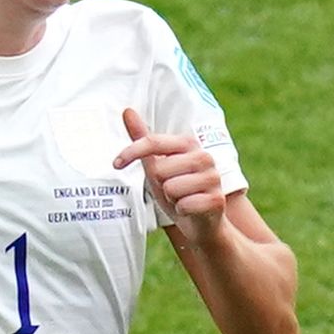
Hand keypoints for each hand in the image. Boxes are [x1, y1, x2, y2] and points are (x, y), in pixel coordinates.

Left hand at [115, 107, 229, 235]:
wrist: (203, 223)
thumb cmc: (178, 191)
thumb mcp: (157, 165)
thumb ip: (144, 140)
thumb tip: (127, 110)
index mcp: (189, 144)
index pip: (153, 141)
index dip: (131, 152)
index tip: (116, 164)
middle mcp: (204, 156)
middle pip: (159, 169)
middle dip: (160, 185)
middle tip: (172, 190)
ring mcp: (213, 178)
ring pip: (171, 189)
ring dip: (171, 200)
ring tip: (182, 199)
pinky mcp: (216, 199)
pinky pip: (183, 205)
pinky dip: (181, 211)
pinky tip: (191, 210)